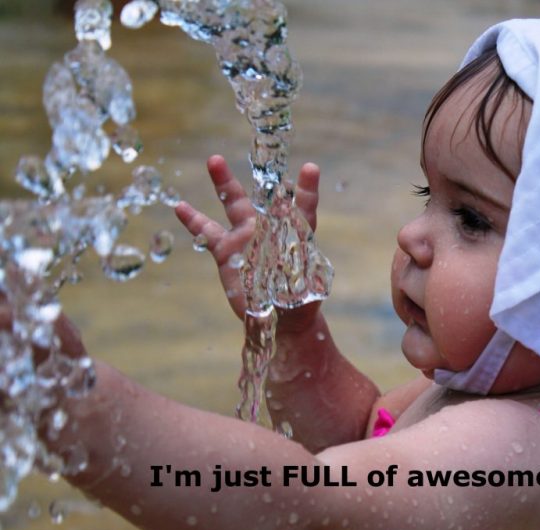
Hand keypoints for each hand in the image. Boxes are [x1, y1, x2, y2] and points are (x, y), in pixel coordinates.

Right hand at [175, 155, 321, 323]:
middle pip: (265, 195)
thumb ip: (299, 272)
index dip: (307, 188)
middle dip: (261, 174)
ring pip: (233, 203)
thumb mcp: (305, 285)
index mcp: (296, 233)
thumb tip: (297, 269)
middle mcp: (270, 229)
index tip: (310, 169)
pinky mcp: (227, 251)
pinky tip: (179, 206)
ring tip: (214, 160)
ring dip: (224, 183)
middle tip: (258, 152)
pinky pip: (207, 232)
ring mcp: (246, 237)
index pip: (304, 206)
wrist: (279, 317)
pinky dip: (193, 219)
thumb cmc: (300, 300)